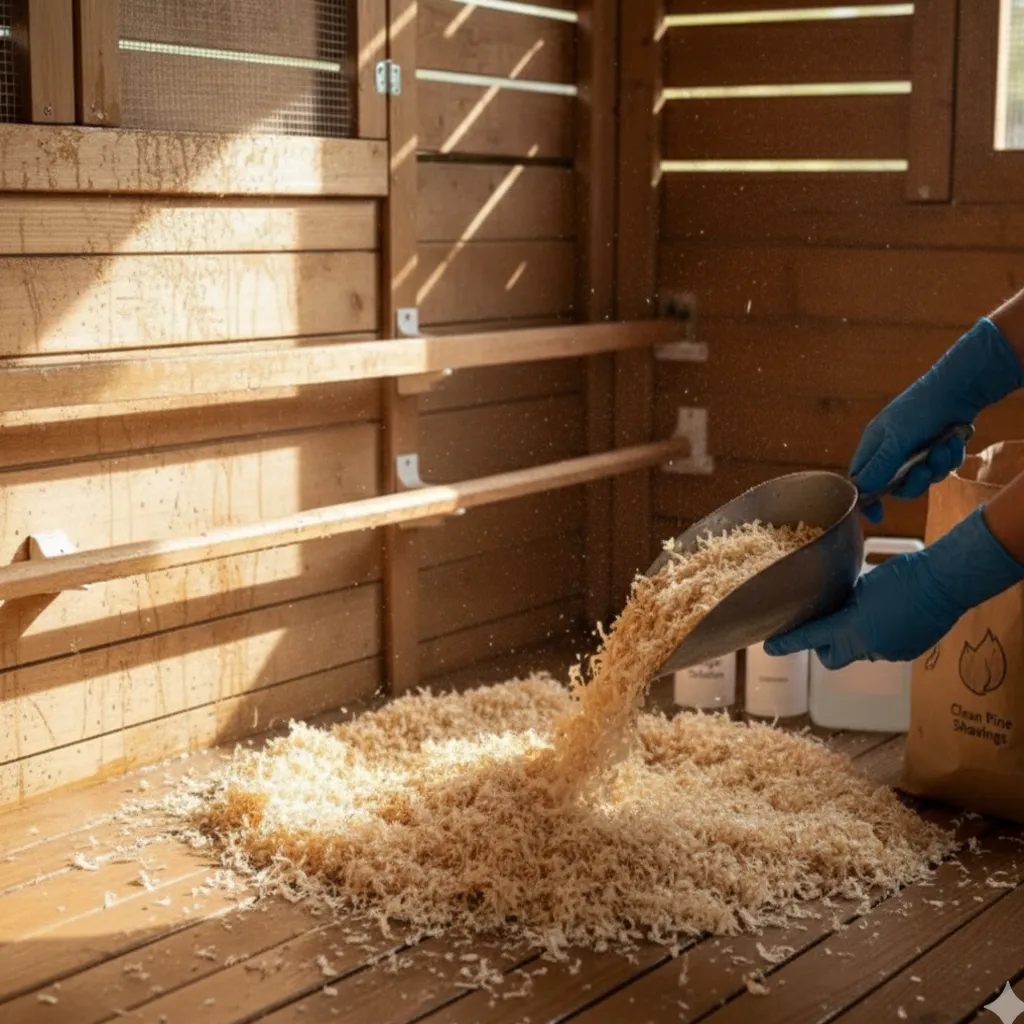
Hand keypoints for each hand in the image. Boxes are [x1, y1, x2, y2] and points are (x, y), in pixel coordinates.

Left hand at [764, 508, 1023, 668]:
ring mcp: (888, 653)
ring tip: (869, 612)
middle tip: (826, 627)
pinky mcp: (906, 653)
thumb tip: (836, 604)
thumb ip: (844, 600)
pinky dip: (880, 636)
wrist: (945, 583)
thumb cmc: (903, 575)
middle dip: (824, 647)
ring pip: (860, 652)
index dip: (787, 643)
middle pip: (831, 658)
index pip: (809, 638)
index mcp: (851, 628)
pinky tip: (890, 616)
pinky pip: (883, 649)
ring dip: (856, 637)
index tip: (769, 647)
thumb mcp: (864, 585)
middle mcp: (867, 647)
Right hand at [852, 318, 1023, 522]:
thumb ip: (880, 466)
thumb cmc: (920, 408)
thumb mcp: (896, 438)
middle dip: (913, 482)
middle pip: (896, 486)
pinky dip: (949, 459)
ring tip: (942, 448)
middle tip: (923, 471)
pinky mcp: (936, 451)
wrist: (958, 389)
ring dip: (935, 468)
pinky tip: (952, 442)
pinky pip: (941, 469)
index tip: (877, 516)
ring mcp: (915, 452)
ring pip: (922, 480)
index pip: (861, 480)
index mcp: (874, 447)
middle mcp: (892, 452)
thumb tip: (861, 490)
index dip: (867, 499)